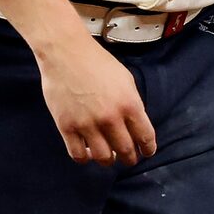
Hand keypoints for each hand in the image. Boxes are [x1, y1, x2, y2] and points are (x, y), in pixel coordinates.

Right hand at [35, 28, 155, 166]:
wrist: (65, 53)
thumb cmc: (96, 62)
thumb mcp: (125, 80)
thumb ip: (132, 104)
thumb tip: (134, 126)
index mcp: (129, 104)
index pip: (145, 137)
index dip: (147, 149)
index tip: (145, 152)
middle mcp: (110, 118)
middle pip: (125, 151)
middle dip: (129, 158)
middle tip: (127, 158)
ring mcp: (87, 124)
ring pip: (103, 158)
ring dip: (108, 160)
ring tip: (106, 156)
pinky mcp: (66, 126)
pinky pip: (77, 155)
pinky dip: (84, 158)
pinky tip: (86, 151)